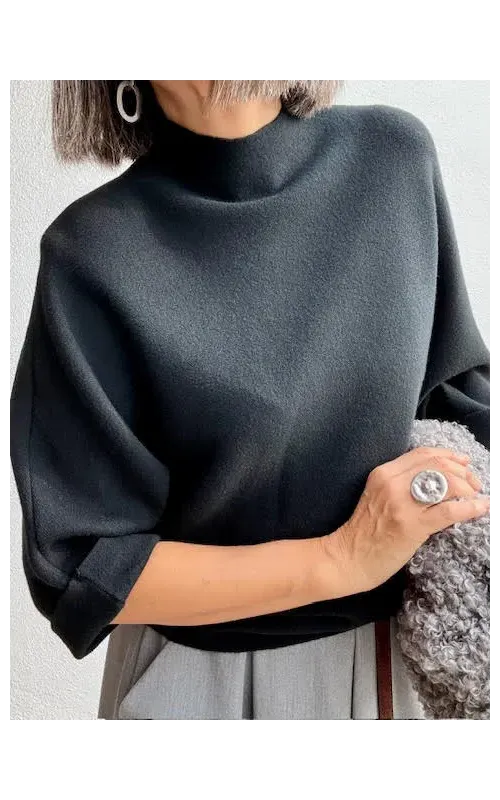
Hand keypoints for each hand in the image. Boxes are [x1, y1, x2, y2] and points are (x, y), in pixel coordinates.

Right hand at [319, 446, 489, 597]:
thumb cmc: (365, 531)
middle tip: (474, 484)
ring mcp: (402, 503)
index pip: (423, 453)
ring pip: (447, 483)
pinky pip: (449, 511)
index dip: (449, 455)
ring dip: (468, 488)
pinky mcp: (412, 525)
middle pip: (438, 464)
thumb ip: (402, 484)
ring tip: (475, 497)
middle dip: (463, 472)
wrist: (348, 557)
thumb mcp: (378, 495)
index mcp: (383, 473)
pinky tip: (479, 509)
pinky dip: (470, 508)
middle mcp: (393, 482)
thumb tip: (438, 479)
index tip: (463, 463)